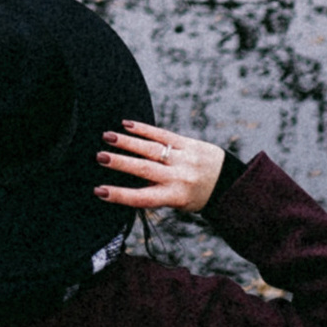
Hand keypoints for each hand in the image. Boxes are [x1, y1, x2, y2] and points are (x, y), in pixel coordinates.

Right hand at [96, 119, 224, 214]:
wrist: (228, 182)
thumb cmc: (195, 195)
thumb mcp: (177, 202)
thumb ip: (155, 193)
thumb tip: (124, 184)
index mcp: (174, 197)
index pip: (142, 197)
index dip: (120, 195)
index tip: (99, 191)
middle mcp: (179, 177)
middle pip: (144, 169)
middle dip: (120, 162)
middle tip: (99, 157)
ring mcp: (184, 158)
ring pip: (152, 149)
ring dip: (127, 142)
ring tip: (107, 137)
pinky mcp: (188, 143)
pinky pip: (164, 135)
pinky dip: (144, 129)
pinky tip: (126, 124)